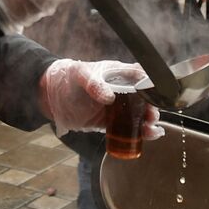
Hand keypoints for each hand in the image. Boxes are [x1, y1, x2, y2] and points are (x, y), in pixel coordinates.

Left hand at [39, 59, 163, 137]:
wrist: (51, 96)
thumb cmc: (67, 78)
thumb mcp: (80, 75)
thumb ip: (94, 84)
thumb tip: (109, 98)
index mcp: (117, 73)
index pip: (139, 76)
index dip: (150, 85)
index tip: (157, 94)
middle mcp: (120, 90)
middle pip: (143, 98)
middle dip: (151, 107)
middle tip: (152, 115)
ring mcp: (116, 107)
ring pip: (138, 114)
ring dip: (148, 121)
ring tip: (152, 128)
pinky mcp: (109, 122)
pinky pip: (127, 127)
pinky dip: (139, 132)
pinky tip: (149, 135)